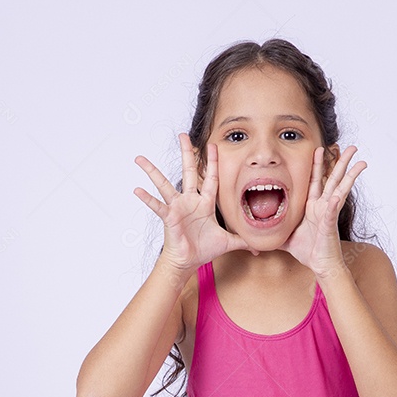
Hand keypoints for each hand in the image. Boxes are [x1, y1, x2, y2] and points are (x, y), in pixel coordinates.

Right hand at [133, 133, 250, 272]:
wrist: (188, 261)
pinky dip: (147, 199)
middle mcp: (190, 201)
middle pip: (189, 172)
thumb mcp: (228, 242)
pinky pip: (157, 206)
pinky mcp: (168, 217)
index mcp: (205, 203)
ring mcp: (177, 207)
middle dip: (187, 153)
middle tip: (183, 135)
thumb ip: (244, 241)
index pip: (211, 178)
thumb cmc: (204, 250)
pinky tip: (137, 190)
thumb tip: (259, 246)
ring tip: (140, 159)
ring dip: (152, 171)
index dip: (213, 162)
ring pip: (164, 184)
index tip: (213, 145)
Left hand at [280, 145, 365, 277]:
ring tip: (360, 163)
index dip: (317, 165)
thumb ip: (274, 231)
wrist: (320, 265)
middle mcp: (323, 206)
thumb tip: (256, 232)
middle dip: (341, 162)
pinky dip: (334, 204)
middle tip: (351, 147)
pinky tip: (338, 195)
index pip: (316, 180)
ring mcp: (328, 213)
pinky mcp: (329, 225)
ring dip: (350, 176)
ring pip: (340, 189)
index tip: (319, 149)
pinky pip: (332, 212)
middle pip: (333, 179)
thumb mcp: (285, 237)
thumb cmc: (307, 251)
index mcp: (313, 206)